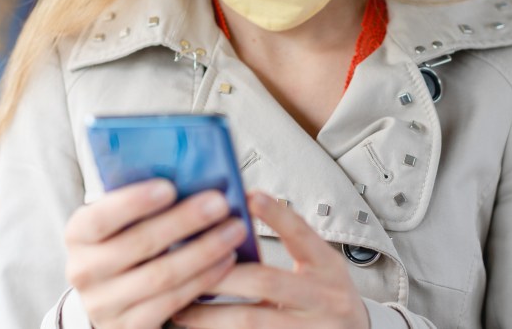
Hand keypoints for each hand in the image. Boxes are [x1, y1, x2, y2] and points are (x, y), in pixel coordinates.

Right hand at [64, 179, 248, 328]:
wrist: (113, 294)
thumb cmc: (125, 239)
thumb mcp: (121, 219)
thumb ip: (141, 199)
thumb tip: (188, 172)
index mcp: (78, 234)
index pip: (100, 217)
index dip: (133, 203)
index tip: (170, 187)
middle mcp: (84, 271)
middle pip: (139, 244)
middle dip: (184, 221)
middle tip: (219, 203)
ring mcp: (104, 304)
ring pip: (161, 275)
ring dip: (203, 251)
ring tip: (233, 230)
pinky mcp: (129, 326)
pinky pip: (172, 302)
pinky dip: (203, 279)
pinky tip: (226, 261)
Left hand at [171, 191, 369, 328]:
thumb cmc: (329, 297)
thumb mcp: (320, 266)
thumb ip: (290, 246)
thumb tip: (236, 219)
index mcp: (327, 267)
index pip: (301, 234)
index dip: (276, 214)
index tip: (249, 195)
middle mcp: (325, 298)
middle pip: (267, 281)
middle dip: (222, 274)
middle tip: (188, 265)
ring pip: (252, 321)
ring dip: (211, 314)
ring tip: (182, 308)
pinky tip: (202, 328)